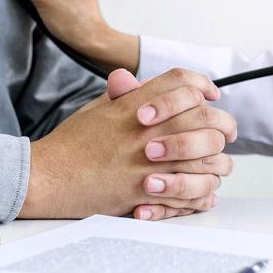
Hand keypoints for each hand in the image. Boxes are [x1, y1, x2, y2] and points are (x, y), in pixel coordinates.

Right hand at [18, 68, 235, 219]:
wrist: (47, 177)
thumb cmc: (70, 144)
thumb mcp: (95, 109)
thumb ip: (121, 95)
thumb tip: (132, 78)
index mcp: (133, 105)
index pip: (180, 82)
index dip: (201, 83)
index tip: (211, 93)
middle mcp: (145, 130)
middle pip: (204, 117)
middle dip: (223, 123)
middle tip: (226, 131)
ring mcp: (147, 162)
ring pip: (205, 158)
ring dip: (218, 162)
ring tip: (218, 164)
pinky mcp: (144, 192)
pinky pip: (189, 194)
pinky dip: (202, 194)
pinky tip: (204, 192)